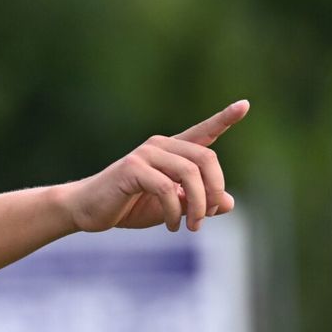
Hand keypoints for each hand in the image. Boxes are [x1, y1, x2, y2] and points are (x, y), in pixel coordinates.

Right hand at [61, 100, 249, 232]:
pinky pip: (167, 188)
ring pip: (189, 174)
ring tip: (191, 226)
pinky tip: (172, 225)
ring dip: (197, 205)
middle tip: (207, 217)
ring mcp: (145, 154)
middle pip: (206, 159)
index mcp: (171, 151)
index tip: (245, 105)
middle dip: (214, 191)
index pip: (203, 131)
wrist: (87, 210)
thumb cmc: (128, 206)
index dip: (224, 118)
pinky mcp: (132, 168)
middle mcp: (160, 145)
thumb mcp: (171, 208)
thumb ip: (197, 203)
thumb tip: (227, 203)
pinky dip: (175, 211)